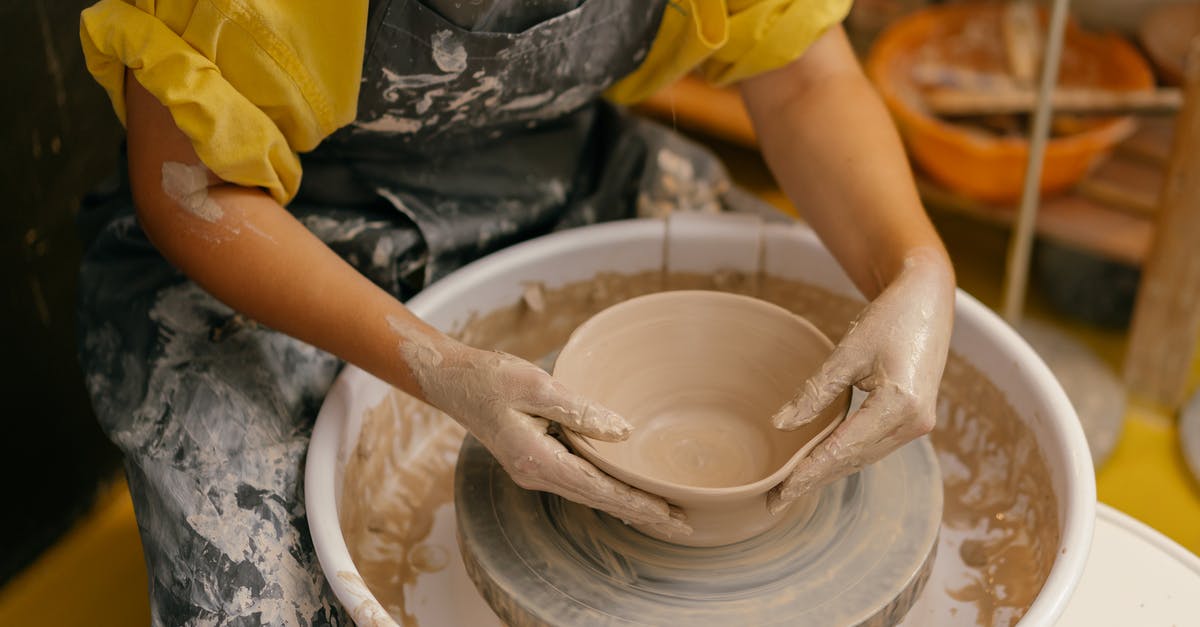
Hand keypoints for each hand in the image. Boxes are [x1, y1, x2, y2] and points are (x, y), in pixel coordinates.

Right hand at [396, 326, 691, 536]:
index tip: (670, 513)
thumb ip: (580, 410)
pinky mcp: (537, 461)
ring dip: (627, 505)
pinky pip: (580, 483)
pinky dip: (608, 492)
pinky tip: (626, 494)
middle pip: (599, 500)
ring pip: (590, 494)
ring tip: (665, 515)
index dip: (636, 502)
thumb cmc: (492, 379)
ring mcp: (535, 471)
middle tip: (683, 525)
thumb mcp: (536, 385)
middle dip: (641, 513)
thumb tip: (622, 431)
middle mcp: (537, 474)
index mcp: (538, 459)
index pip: (598, 488)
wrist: (455, 382)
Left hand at [767, 251, 953, 513]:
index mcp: (899, 404)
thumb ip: (815, 392)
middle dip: (815, 480)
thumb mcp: (848, 352)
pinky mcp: (914, 418)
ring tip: (792, 488)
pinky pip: (874, 445)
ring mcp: (918, 423)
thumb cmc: (888, 318)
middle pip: (854, 460)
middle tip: (776, 501)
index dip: (809, 473)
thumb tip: (781, 425)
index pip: (843, 449)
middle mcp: (914, 422)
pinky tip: (820, 464)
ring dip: (829, 472)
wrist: (928, 300)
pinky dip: (846, 456)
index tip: (780, 493)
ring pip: (864, 456)